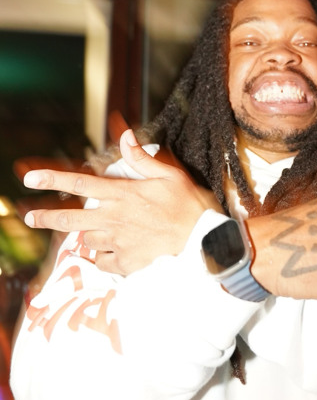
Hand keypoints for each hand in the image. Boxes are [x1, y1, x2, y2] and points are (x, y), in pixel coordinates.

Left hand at [23, 130, 221, 274]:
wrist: (203, 240)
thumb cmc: (189, 205)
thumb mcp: (170, 175)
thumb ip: (142, 159)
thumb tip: (125, 136)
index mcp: (123, 194)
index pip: (80, 183)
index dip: (52, 179)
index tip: (30, 179)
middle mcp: (114, 218)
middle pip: (70, 219)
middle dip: (46, 218)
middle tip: (31, 219)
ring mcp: (118, 242)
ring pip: (88, 240)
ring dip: (89, 235)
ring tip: (99, 232)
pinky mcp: (127, 262)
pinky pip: (104, 262)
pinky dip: (103, 257)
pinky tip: (111, 254)